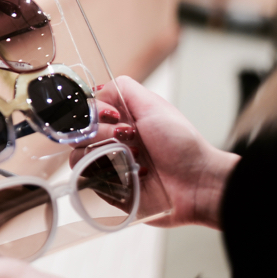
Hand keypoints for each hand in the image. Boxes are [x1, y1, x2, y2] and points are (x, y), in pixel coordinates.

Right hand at [84, 75, 239, 228]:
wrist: (198, 181)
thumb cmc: (182, 144)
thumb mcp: (154, 105)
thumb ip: (123, 88)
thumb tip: (95, 91)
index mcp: (118, 120)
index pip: (84, 111)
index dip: (92, 111)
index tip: (113, 115)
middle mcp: (109, 141)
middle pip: (78, 132)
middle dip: (102, 132)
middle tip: (129, 136)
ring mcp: (107, 165)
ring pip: (78, 155)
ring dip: (106, 154)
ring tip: (135, 157)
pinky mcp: (108, 189)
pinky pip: (87, 180)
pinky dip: (107, 175)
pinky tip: (133, 173)